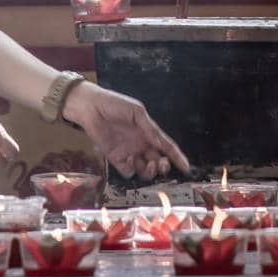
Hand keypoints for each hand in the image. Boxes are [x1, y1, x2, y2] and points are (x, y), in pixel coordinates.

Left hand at [63, 82, 190, 180]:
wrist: (91, 108)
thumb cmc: (115, 105)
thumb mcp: (137, 112)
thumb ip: (150, 129)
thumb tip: (162, 143)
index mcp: (149, 132)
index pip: (166, 146)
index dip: (177, 157)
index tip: (186, 167)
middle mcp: (141, 144)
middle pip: (157, 161)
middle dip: (163, 166)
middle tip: (162, 165)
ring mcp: (129, 152)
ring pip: (145, 169)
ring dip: (150, 170)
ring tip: (149, 164)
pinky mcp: (116, 159)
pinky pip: (128, 171)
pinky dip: (132, 169)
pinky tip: (131, 160)